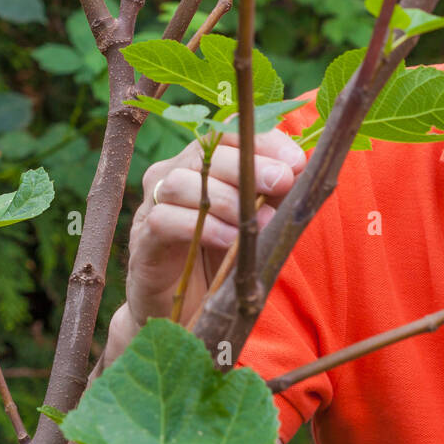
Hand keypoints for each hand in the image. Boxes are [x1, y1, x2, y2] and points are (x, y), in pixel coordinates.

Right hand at [125, 128, 307, 330]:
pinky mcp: (142, 238)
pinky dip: (204, 228)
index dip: (263, 141)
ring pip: (182, 182)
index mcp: (204, 162)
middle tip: (281, 182)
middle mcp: (174, 172)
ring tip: (260, 222)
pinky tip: (230, 241)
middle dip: (249, 165)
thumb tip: (301, 168)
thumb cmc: (228, 257)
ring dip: (228, 199)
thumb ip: (276, 194)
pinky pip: (165, 220)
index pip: (229, 133)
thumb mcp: (259, 220)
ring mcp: (153, 203)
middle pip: (206, 152)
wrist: (191, 310)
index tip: (296, 161)